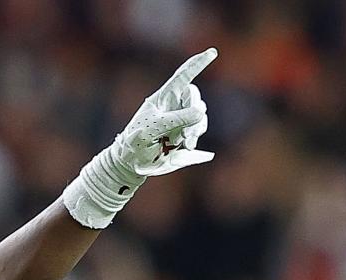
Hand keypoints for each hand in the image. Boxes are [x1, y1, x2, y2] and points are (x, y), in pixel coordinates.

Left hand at [114, 48, 216, 175]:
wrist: (133, 162)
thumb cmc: (136, 142)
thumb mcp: (153, 129)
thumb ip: (176, 119)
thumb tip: (200, 111)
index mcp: (163, 97)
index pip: (183, 76)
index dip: (197, 64)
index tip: (212, 52)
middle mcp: (173, 104)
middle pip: (194, 97)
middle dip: (194, 115)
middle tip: (185, 135)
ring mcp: (180, 117)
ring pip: (200, 114)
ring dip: (195, 129)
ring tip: (180, 143)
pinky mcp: (184, 131)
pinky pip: (199, 127)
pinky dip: (196, 136)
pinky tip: (187, 147)